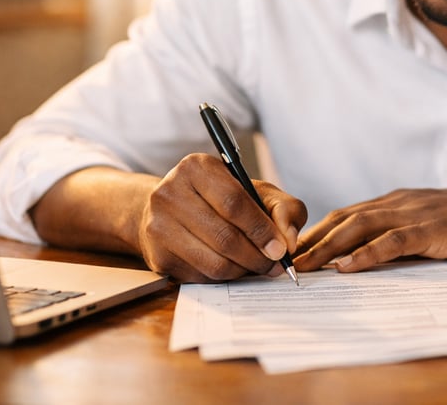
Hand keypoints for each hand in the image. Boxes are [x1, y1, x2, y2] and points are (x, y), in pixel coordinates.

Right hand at [137, 153, 306, 281]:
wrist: (174, 209)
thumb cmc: (223, 198)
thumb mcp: (258, 191)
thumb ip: (284, 208)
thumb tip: (288, 241)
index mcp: (196, 168)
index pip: (234, 203)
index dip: (261, 229)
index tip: (281, 249)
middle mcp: (169, 194)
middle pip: (224, 237)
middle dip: (257, 256)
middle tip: (275, 265)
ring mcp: (158, 226)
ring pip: (214, 262)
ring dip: (243, 271)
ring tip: (257, 266)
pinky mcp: (158, 256)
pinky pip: (201, 277)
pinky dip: (225, 278)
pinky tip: (234, 267)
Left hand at [293, 187, 446, 272]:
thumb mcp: (432, 226)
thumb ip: (403, 237)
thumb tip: (371, 259)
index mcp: (398, 202)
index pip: (347, 214)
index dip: (318, 231)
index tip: (294, 250)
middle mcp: (400, 203)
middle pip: (344, 218)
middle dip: (312, 239)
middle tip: (284, 261)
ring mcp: (415, 214)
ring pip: (360, 227)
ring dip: (328, 247)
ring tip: (304, 266)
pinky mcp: (433, 229)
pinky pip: (392, 241)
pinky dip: (366, 254)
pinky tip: (347, 267)